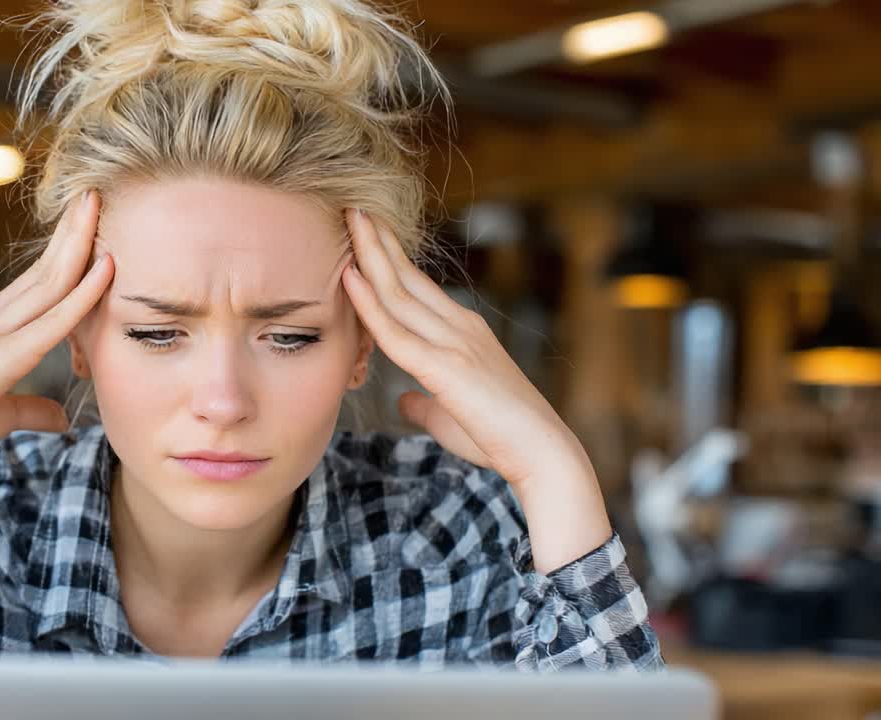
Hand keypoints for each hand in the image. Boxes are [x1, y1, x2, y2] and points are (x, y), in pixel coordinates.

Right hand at [0, 189, 113, 474]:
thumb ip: (32, 409)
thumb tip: (62, 416)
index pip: (34, 282)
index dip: (63, 254)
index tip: (85, 225)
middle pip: (43, 268)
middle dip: (72, 230)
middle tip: (95, 194)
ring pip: (49, 279)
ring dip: (79, 241)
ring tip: (98, 204)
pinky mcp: (4, 355)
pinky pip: (54, 318)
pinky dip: (84, 291)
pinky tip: (107, 266)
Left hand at [339, 208, 589, 488]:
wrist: (544, 454)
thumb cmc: (500, 438)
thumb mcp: (451, 414)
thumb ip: (425, 401)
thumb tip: (403, 399)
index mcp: (463, 333)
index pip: (417, 286)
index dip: (388, 258)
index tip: (365, 231)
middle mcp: (459, 327)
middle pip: (407, 276)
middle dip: (377, 240)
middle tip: (350, 205)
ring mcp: (454, 343)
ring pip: (399, 292)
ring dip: (370, 254)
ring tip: (348, 218)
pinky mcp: (445, 368)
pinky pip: (396, 332)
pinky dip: (369, 303)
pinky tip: (349, 277)